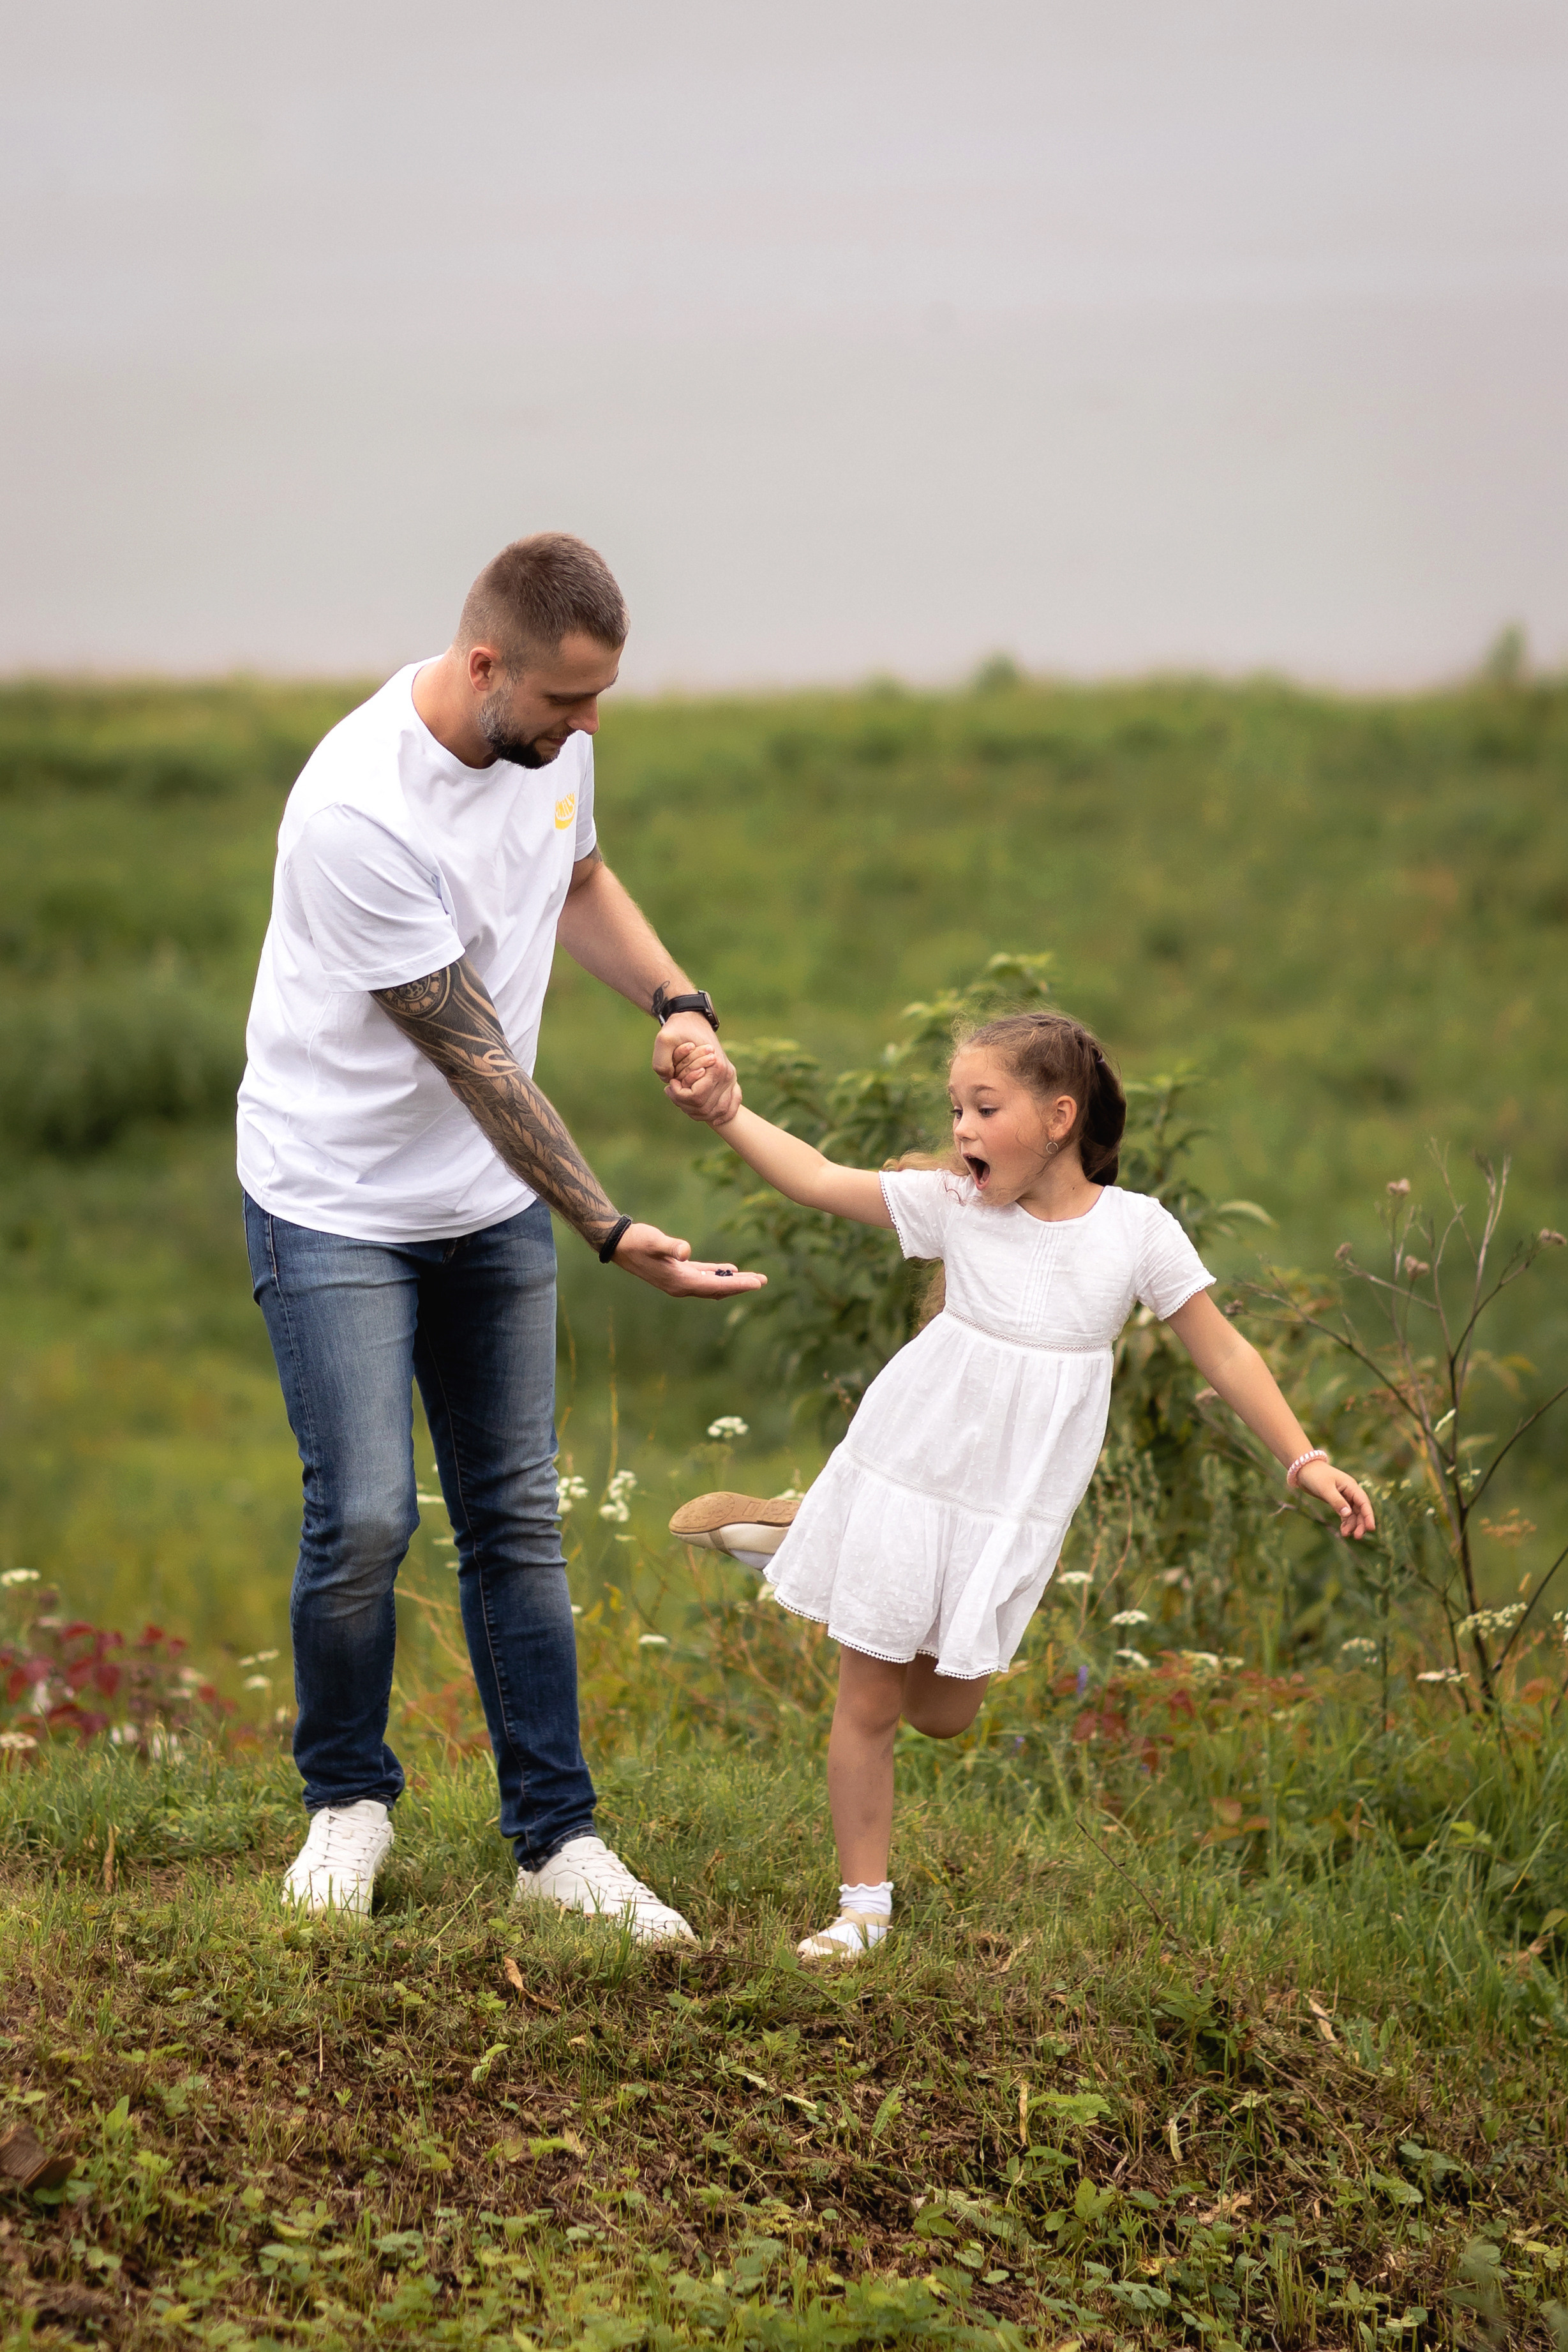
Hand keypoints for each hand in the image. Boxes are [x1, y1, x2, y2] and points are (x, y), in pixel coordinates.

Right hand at [610, 1220, 765, 1297]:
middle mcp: (681, 1286)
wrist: (618, 1244)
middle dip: (741, 1286)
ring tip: (753, 1278)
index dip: (737, 1285)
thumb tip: (685, 1251)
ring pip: (712, 1284)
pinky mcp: (677, 1271)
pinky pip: (703, 1276)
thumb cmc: (636, 1241)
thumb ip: (670, 1246)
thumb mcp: (653, 1241)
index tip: (757, 1283)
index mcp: (679, 1282)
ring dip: (732, 1281)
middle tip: (763, 1281)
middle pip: (718, 1289)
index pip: (715, 1287)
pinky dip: (718, 1274)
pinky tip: (730, 1269)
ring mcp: (679, 1280)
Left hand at [662, 1031, 740, 1125]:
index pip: (697, 1097)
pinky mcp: (730, 1081)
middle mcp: (727, 1075)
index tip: (669, 1083)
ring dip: (698, 1112)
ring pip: (719, 1112)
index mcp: (716, 1067)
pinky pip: (733, 1105)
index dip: (678, 1095)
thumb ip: (661, 1061)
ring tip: (683, 1099)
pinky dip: (724, 1115)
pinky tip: (714, 1120)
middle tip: (672, 1091)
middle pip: (706, 1108)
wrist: (693, 1020)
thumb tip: (669, 1081)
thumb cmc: (679, 1029)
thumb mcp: (664, 1039)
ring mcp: (731, 1079)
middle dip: (684, 1104)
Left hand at [1294, 1458, 1375, 1538]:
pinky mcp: (1337, 1501)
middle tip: (1357, 1536)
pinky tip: (1344, 1531)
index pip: (1363, 1502)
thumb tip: (1348, 1514)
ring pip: (1353, 1514)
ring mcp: (1345, 1497)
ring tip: (1346, 1535)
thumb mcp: (1325, 1489)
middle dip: (1360, 1523)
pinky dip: (1345, 1522)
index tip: (1371, 1528)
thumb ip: (1336, 1501)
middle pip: (1360, 1510)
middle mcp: (1350, 1492)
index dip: (1368, 1515)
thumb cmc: (1315, 1476)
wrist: (1303, 1470)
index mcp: (1351, 1486)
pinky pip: (1345, 1514)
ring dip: (1352, 1524)